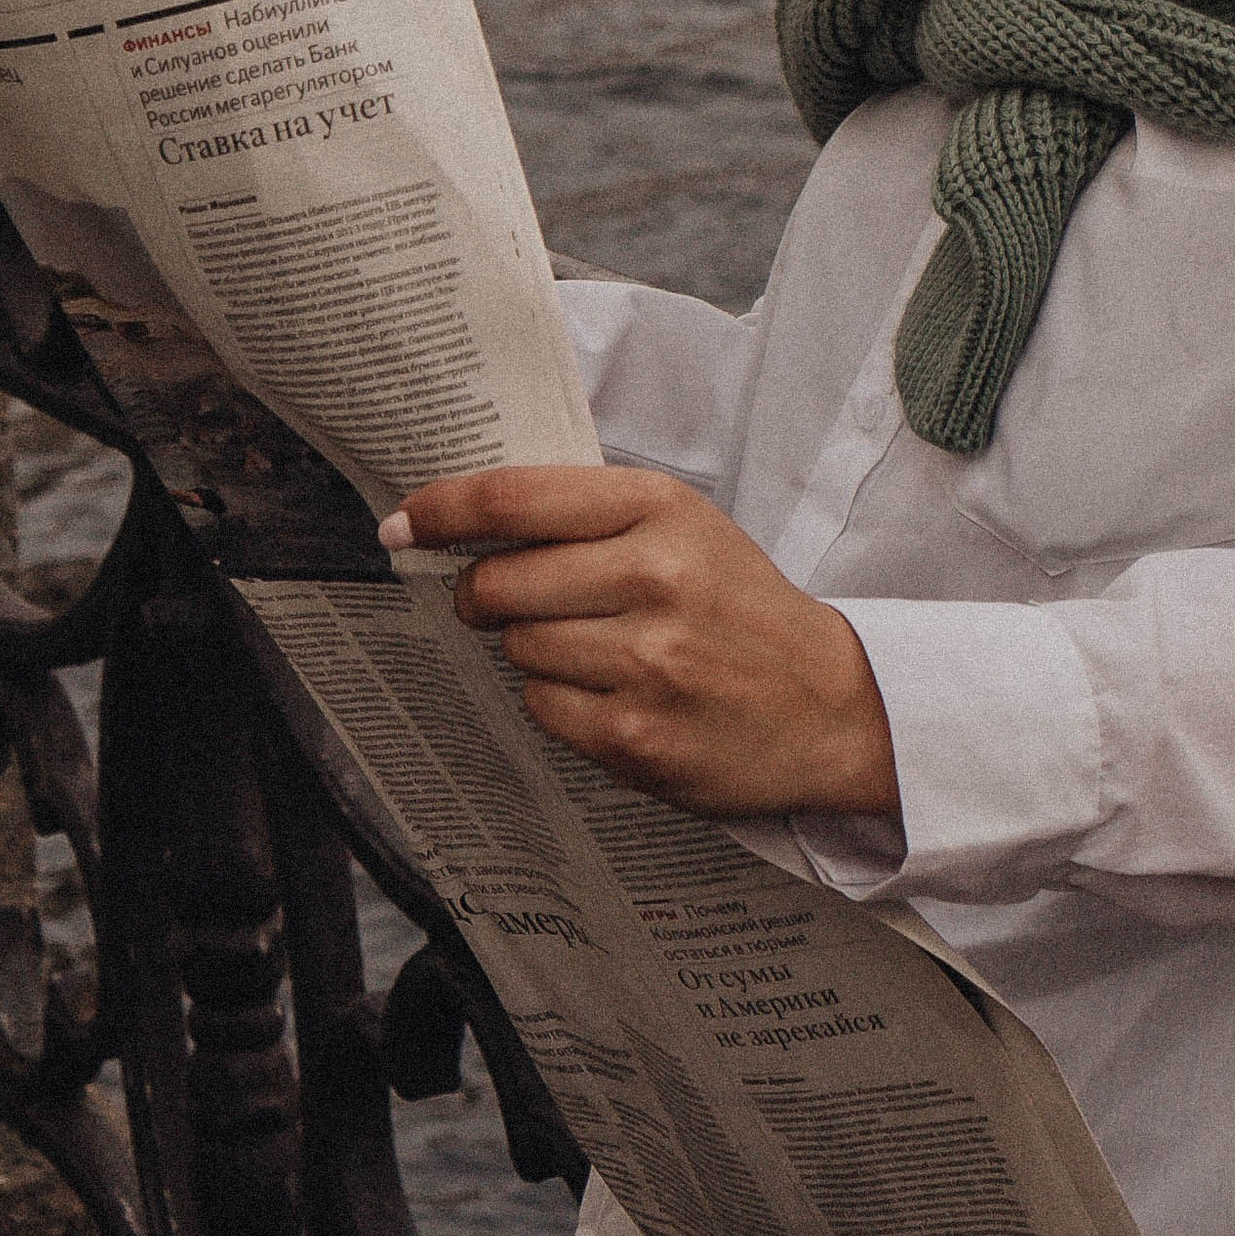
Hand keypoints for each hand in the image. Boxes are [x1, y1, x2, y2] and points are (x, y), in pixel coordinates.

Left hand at [382, 464, 900, 824]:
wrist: (831, 703)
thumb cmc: (742, 607)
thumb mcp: (685, 528)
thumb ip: (589, 518)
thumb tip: (467, 522)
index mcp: (661, 508)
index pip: (517, 499)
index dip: (445, 508)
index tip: (403, 520)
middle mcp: (652, 577)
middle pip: (500, 582)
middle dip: (484, 593)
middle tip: (499, 599)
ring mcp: (645, 662)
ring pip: (519, 648)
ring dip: (532, 649)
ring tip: (594, 649)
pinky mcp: (636, 736)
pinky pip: (544, 710)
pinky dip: (559, 702)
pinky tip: (610, 693)